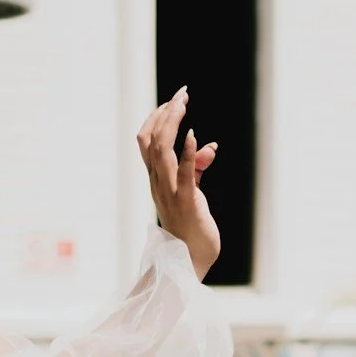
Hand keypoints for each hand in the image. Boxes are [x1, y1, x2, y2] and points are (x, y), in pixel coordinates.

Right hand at [137, 88, 219, 280]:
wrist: (189, 262)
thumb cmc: (191, 229)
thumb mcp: (193, 193)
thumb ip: (196, 169)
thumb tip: (209, 148)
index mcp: (156, 180)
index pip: (147, 141)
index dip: (157, 117)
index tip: (174, 100)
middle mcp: (158, 183)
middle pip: (151, 140)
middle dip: (165, 113)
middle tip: (182, 94)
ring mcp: (169, 192)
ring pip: (161, 151)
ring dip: (172, 124)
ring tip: (183, 104)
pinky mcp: (186, 202)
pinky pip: (183, 174)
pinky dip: (187, 153)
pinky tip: (192, 134)